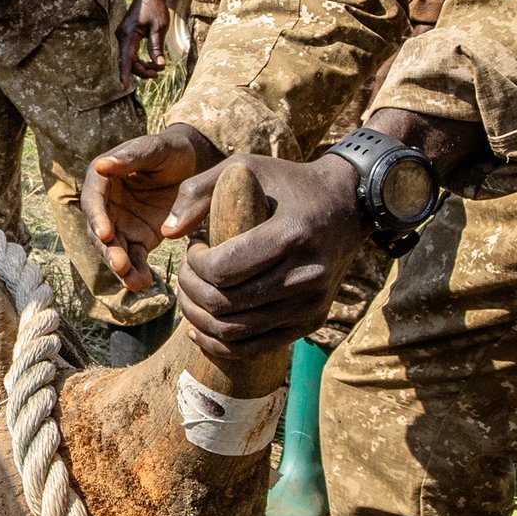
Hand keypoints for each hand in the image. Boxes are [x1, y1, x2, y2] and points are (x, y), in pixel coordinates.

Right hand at [80, 124, 222, 293]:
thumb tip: (100, 166)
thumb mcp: (154, 149)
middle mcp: (107, 205)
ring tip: (134, 282)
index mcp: (103, 180)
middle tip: (120, 265)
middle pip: (100, 231)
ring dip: (121, 267)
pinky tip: (144, 283)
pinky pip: (134, 259)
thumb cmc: (169, 150)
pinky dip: (137, 272)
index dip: (97, 219)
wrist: (192, 165)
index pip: (93, 201)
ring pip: (115, 250)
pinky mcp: (138, 240)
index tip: (106, 234)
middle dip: (108, 250)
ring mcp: (122, 225)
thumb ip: (130, 158)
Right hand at [120, 0, 179, 83]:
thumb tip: (159, 65)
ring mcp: (123, 36)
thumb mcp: (159, 28)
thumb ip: (157, 48)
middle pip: (128, 61)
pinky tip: (152, 62)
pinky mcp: (126, 36)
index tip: (123, 86)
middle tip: (158, 73)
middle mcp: (122, 36)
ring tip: (158, 69)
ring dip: (142, 66)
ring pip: (129, 58)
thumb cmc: (155, 8)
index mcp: (128, 34)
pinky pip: (131, 53)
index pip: (126, 58)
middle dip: (142, 70)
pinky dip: (140, 59)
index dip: (125, 73)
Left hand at [166, 152, 364, 362]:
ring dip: (198, 318)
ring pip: (235, 332)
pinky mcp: (311, 321)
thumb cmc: (289, 183)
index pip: (223, 270)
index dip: (194, 264)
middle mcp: (306, 275)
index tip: (193, 247)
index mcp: (291, 235)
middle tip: (185, 271)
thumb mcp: (245, 168)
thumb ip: (199, 191)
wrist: (349, 205)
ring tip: (189, 293)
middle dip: (190, 290)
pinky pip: (255, 347)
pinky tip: (199, 327)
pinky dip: (220, 344)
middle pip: (225, 304)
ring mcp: (311, 304)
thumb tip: (167, 233)